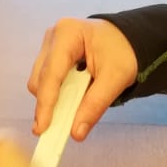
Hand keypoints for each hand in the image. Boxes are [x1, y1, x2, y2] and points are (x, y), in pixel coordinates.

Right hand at [28, 18, 137, 139]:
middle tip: (59, 128)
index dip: (46, 103)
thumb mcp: (116, 79)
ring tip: (72, 108)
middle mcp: (53, 36)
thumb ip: (95, 105)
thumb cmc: (123, 53)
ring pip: (39, 82)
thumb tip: (76, 133)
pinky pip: (45, 81)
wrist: (127, 39)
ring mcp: (48, 45)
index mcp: (68, 34)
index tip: (42, 128)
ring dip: (52, 100)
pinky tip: (70, 99)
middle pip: (40, 80)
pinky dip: (56, 95)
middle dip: (48, 105)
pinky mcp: (49, 55)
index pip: (52, 74)